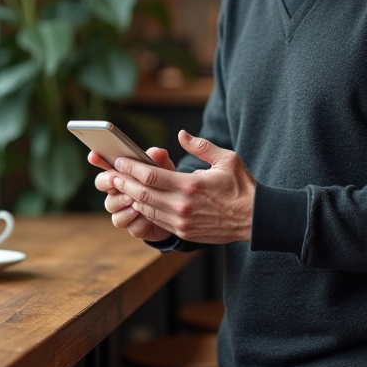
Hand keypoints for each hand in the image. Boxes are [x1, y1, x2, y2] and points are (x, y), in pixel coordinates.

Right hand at [88, 148, 174, 241]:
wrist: (177, 213)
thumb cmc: (165, 186)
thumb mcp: (165, 170)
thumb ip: (159, 161)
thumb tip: (155, 152)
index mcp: (123, 176)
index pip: (106, 167)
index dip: (98, 161)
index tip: (93, 155)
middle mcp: (119, 194)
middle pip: (102, 186)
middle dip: (108, 182)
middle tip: (116, 179)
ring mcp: (125, 212)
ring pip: (113, 209)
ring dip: (122, 203)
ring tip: (134, 200)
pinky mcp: (136, 228)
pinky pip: (131, 227)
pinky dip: (139, 222)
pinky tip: (148, 218)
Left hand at [112, 130, 254, 243]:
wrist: (255, 219)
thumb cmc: (242, 186)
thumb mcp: (226, 159)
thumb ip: (201, 146)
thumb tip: (181, 134)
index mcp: (191, 185)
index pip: (151, 176)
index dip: (131, 168)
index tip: (119, 160)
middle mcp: (183, 205)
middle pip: (142, 193)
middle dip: (125, 183)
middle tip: (112, 174)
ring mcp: (182, 221)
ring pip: (147, 209)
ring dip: (132, 197)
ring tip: (121, 187)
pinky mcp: (184, 232)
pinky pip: (157, 220)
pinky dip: (144, 210)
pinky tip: (139, 201)